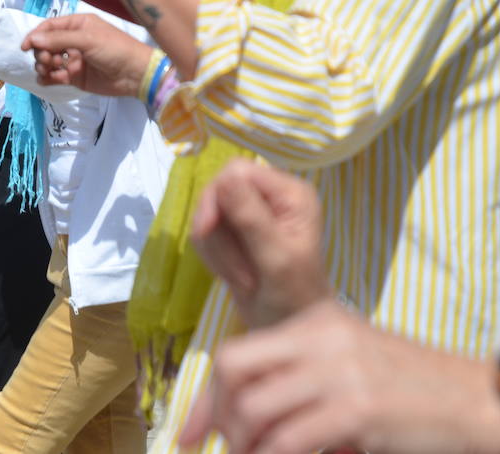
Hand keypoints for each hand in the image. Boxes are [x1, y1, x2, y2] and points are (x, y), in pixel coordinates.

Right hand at [20, 13, 154, 96]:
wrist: (135, 74)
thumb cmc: (115, 49)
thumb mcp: (87, 39)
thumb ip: (58, 39)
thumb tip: (32, 40)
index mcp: (78, 25)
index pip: (49, 27)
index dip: (36, 35)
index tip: (25, 47)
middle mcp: (73, 40)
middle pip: (46, 44)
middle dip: (42, 52)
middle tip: (48, 60)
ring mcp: (74, 59)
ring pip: (49, 60)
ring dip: (43, 65)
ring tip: (49, 70)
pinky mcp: (75, 76)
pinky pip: (55, 76)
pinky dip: (47, 77)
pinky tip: (45, 79)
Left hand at [180, 300, 499, 453]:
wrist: (472, 398)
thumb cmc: (405, 384)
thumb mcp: (345, 358)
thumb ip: (296, 373)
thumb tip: (241, 412)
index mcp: (310, 322)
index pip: (235, 354)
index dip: (204, 398)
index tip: (187, 433)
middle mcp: (318, 339)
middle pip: (234, 371)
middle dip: (217, 416)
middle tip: (220, 446)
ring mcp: (337, 372)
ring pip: (256, 410)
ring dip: (245, 445)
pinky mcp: (357, 409)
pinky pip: (291, 440)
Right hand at [190, 160, 328, 329]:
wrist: (289, 329)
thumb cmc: (295, 297)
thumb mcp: (276, 258)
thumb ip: (251, 218)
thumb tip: (225, 177)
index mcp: (290, 194)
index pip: (237, 171)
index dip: (217, 197)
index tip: (207, 229)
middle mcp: (271, 197)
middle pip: (217, 191)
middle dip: (217, 232)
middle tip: (234, 269)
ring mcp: (251, 214)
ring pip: (208, 213)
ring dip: (215, 249)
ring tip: (239, 277)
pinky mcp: (234, 232)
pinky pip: (205, 232)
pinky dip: (211, 255)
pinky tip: (230, 275)